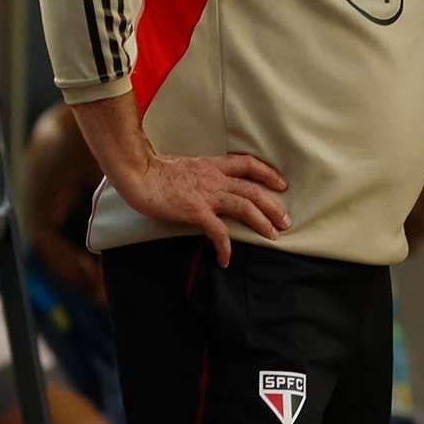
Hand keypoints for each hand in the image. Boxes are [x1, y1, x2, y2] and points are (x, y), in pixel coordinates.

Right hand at [111, 152, 288, 267]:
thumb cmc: (153, 170)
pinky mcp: (196, 211)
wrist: (137, 172)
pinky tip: (225, 259)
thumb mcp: (184, 165)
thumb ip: (198, 173)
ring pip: (245, 207)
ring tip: (272, 236)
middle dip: (273, 206)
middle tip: (286, 221)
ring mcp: (207, 194)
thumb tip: (201, 181)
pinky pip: (218, 231)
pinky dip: (225, 247)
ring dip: (262, 223)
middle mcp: (215, 179)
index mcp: (212, 166)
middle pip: (254, 190)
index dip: (267, 173)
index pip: (247, 164)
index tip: (281, 183)